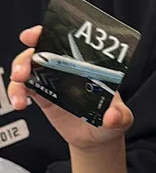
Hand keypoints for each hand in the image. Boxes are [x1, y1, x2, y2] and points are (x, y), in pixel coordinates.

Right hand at [9, 26, 132, 149]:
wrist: (96, 139)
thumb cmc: (111, 121)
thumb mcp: (121, 117)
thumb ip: (120, 116)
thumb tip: (112, 117)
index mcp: (85, 64)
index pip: (66, 41)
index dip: (48, 33)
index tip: (34, 35)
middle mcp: (66, 69)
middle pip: (41, 51)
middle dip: (27, 57)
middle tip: (22, 71)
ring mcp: (52, 81)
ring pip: (28, 68)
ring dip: (19, 75)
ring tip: (20, 94)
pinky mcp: (42, 96)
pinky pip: (23, 88)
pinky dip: (17, 93)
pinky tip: (20, 103)